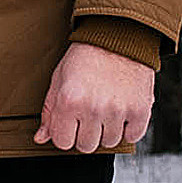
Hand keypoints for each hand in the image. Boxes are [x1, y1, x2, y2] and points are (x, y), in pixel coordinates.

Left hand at [34, 41, 154, 154]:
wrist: (118, 36)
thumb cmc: (86, 56)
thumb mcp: (59, 78)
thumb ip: (50, 111)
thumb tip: (41, 138)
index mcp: (69, 100)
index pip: (63, 142)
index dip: (66, 132)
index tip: (71, 121)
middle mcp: (93, 108)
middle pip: (87, 146)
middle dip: (86, 133)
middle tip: (90, 113)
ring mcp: (118, 110)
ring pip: (110, 143)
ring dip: (108, 130)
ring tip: (107, 108)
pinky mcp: (140, 110)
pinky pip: (133, 136)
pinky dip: (129, 129)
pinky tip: (123, 112)